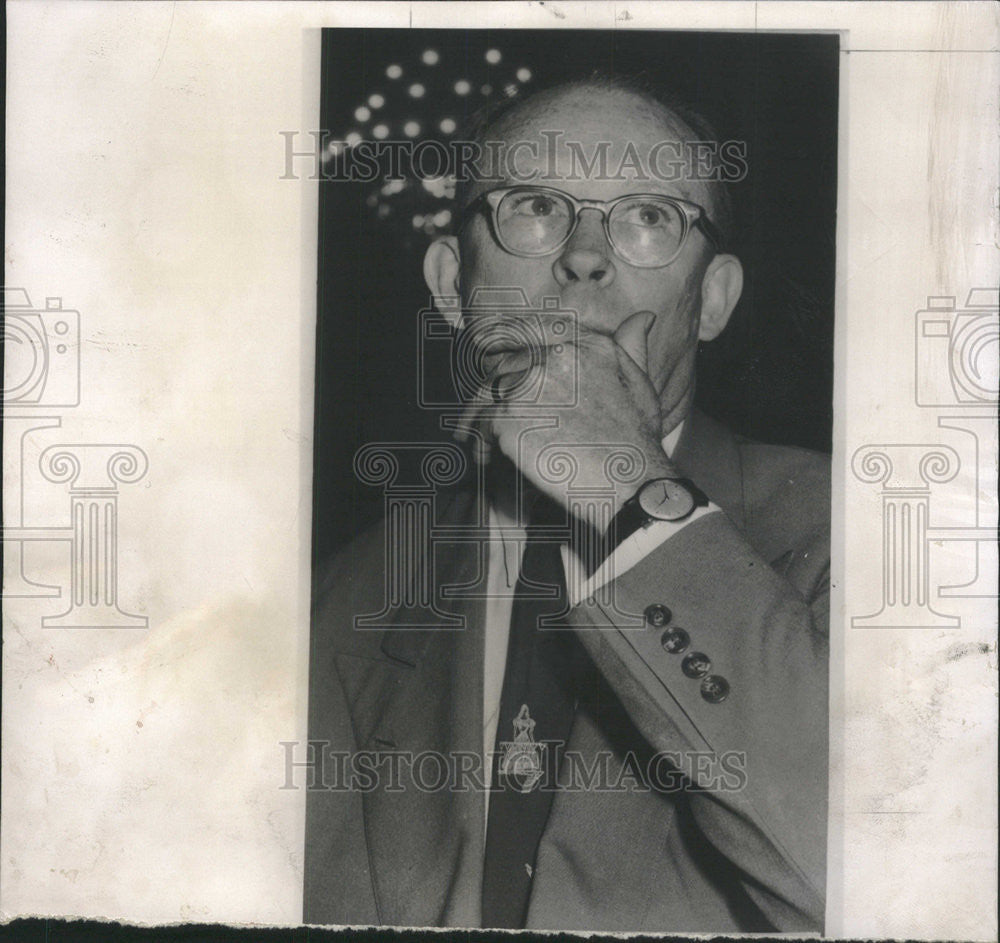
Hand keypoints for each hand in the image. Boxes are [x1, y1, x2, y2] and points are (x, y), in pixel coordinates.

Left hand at [453, 309, 676, 528]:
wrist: (629, 481)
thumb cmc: (635, 439)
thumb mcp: (640, 384)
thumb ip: (632, 346)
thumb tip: (643, 317)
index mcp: (582, 343)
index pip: (528, 329)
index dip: (505, 341)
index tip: (491, 357)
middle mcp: (552, 356)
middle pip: (502, 365)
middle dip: (492, 390)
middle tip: (487, 416)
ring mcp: (527, 387)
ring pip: (488, 395)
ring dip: (482, 418)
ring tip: (482, 442)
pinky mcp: (509, 419)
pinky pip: (483, 426)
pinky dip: (482, 443)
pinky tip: (489, 459)